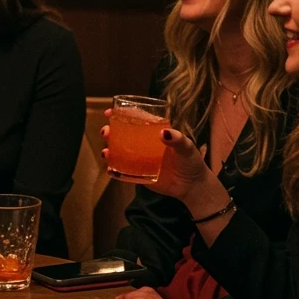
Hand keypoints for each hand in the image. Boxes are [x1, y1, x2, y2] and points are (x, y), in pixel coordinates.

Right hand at [101, 111, 215, 203]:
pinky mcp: (139, 174)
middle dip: (110, 131)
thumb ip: (177, 139)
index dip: (120, 114)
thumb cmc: (191, 162)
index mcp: (154, 132)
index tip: (109, 112)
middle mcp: (144, 144)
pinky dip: (114, 170)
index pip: (135, 119)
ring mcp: (140, 159)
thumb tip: (163, 133)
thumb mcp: (187, 147)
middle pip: (122, 134)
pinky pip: (123, 171)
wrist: (193, 186)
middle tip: (106, 132)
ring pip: (119, 152)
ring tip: (106, 152)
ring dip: (109, 150)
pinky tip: (110, 169)